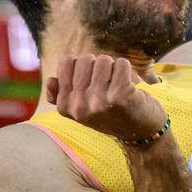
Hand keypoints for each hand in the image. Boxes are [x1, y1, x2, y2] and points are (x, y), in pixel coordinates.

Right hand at [46, 54, 167, 143]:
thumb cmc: (111, 115)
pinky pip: (122, 64)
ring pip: (104, 60)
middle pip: (85, 58)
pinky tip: (129, 85)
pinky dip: (127, 70)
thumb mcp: (81, 110)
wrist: (141, 133)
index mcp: (65, 105)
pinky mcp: (120, 96)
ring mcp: (99, 101)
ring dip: (114, 68)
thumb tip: (50, 80)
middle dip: (99, 64)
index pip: (66, 62)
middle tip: (108, 83)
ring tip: (118, 85)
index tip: (92, 79)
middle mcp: (79, 105)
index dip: (82, 64)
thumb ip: (62, 96)